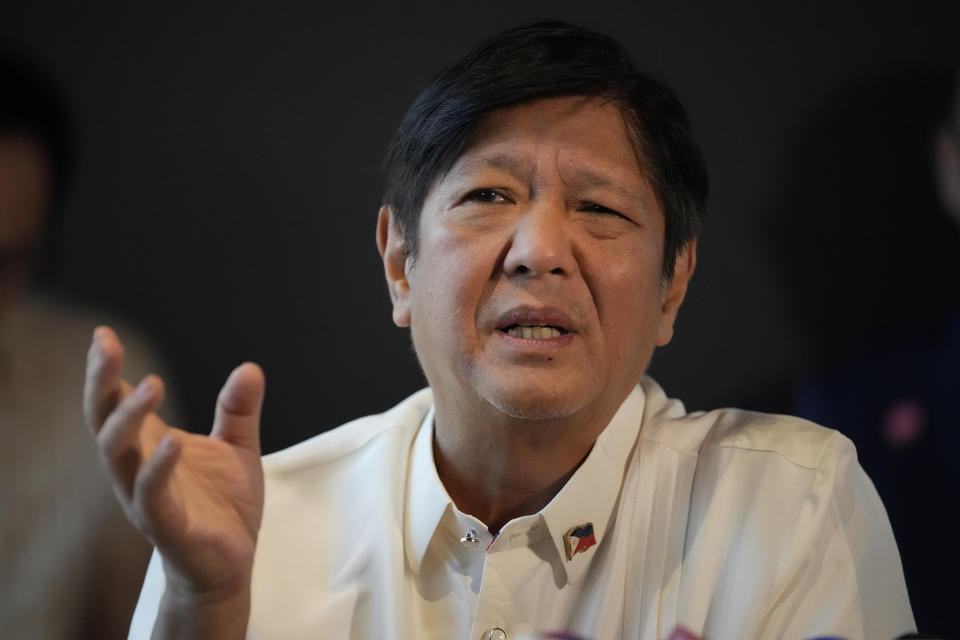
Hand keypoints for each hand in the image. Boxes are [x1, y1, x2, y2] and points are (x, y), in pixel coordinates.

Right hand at [83, 326, 265, 605]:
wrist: (229, 564)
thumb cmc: (223, 506)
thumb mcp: (237, 448)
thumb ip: (238, 409)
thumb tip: (250, 367)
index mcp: (150, 445)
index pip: (115, 402)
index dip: (106, 370)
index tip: (103, 334)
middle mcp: (137, 468)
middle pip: (103, 421)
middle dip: (101, 383)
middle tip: (108, 346)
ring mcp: (146, 498)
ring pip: (117, 455)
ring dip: (129, 419)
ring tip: (152, 384)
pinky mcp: (166, 526)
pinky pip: (152, 497)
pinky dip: (158, 469)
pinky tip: (173, 442)